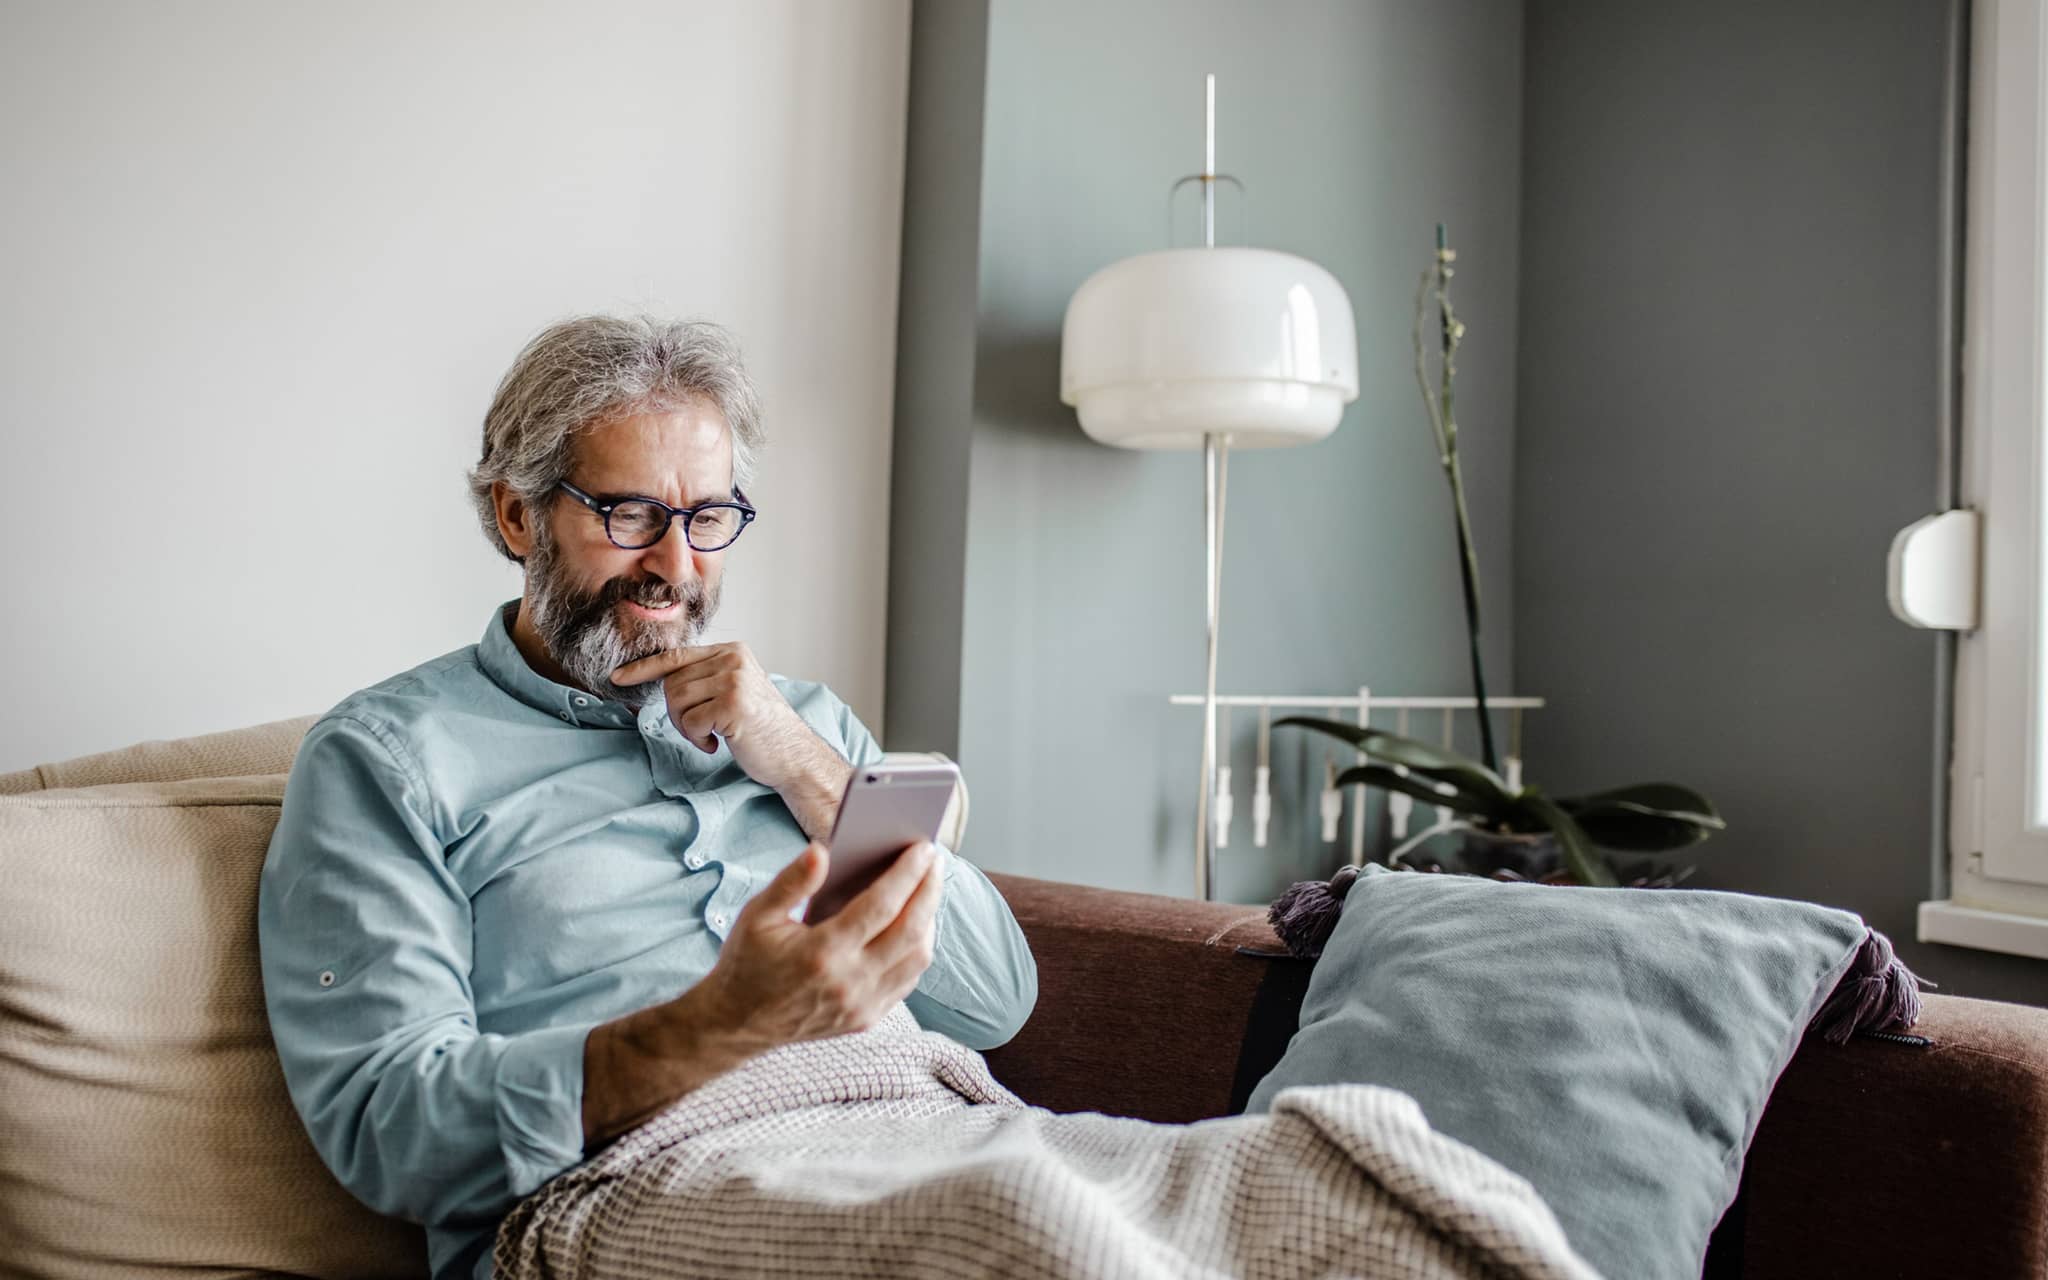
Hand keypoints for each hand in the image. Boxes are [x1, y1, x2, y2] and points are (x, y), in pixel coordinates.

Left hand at [611, 642, 835, 792]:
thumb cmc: (761, 729)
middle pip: (672, 683)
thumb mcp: (735, 691)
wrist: (795, 756)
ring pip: (677, 701)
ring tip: (712, 736)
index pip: (676, 656)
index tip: (618, 677)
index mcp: (732, 651)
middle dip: (676, 714)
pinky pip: (691, 722)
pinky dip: (699, 739)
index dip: (643, 668)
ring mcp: (734, 680)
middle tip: (701, 731)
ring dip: (687, 728)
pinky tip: (720, 743)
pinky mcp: (733, 705)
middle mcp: (733, 659)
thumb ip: (706, 678)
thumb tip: (663, 680)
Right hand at [698, 840, 943, 1050]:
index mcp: (821, 952)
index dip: (907, 873)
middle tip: (935, 861)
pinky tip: (914, 926)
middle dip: (929, 890)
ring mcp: (861, 1006)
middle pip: (910, 931)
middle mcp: (848, 983)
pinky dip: (917, 950)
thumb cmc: (747, 963)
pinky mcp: (866, 1020)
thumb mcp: (757, 915)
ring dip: (929, 920)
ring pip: (917, 959)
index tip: (924, 848)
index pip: (881, 906)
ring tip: (927, 889)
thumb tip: (823, 850)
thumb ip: (792, 882)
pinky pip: (907, 981)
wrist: (737, 1024)